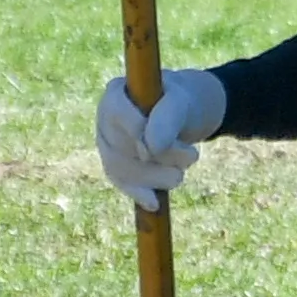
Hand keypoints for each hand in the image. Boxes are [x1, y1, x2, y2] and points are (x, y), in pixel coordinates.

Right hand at [91, 67, 225, 212]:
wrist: (182, 112)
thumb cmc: (180, 101)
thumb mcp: (182, 102)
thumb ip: (168, 117)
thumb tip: (151, 148)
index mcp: (116, 93)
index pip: (117, 114)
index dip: (138, 132)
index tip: (164, 145)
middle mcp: (104, 119)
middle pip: (120, 145)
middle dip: (158, 157)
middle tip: (192, 157)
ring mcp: (106, 143)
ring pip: (120, 168)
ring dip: (153, 176)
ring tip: (180, 175)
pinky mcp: (115, 165)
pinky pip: (121, 181)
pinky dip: (138, 192)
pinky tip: (153, 203)